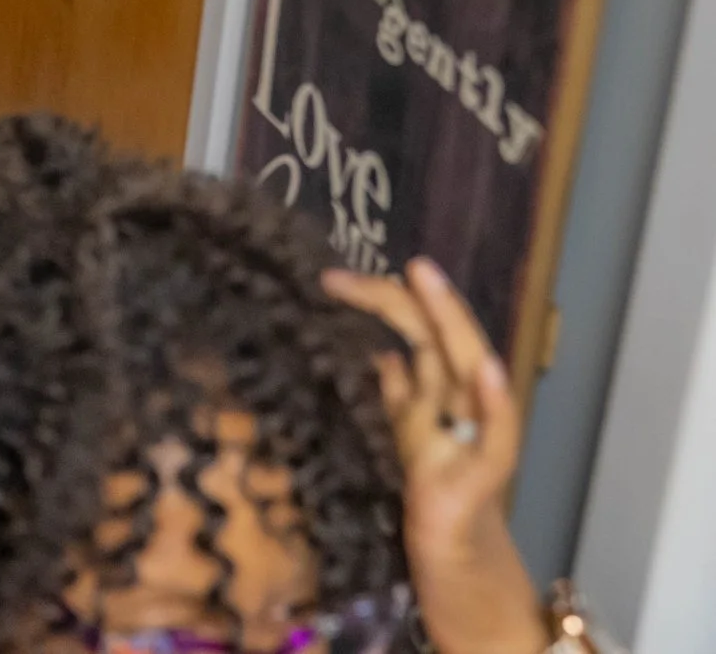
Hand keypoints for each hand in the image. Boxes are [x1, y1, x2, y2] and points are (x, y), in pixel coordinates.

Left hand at [323, 260, 545, 653]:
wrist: (458, 571)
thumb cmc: (432, 503)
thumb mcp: (401, 442)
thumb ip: (398, 399)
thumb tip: (381, 356)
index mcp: (434, 399)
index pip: (412, 333)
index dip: (381, 300)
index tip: (332, 276)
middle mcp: (457, 410)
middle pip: (440, 340)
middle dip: (418, 297)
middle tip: (396, 259)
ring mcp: (471, 440)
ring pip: (470, 369)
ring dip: (452, 322)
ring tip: (431, 280)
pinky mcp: (480, 481)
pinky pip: (496, 438)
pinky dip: (494, 402)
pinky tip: (486, 370)